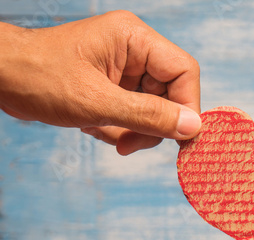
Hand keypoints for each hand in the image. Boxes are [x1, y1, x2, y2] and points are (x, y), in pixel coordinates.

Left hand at [0, 10, 200, 154]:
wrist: (0, 78)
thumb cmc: (39, 78)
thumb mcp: (97, 102)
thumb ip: (149, 115)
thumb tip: (193, 127)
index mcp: (134, 39)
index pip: (184, 71)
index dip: (187, 105)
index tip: (181, 138)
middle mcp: (135, 50)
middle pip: (170, 94)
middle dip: (152, 124)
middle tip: (130, 145)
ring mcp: (125, 68)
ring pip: (154, 108)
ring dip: (134, 130)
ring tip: (105, 134)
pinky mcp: (116, 85)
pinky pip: (136, 113)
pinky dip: (120, 128)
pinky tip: (95, 127)